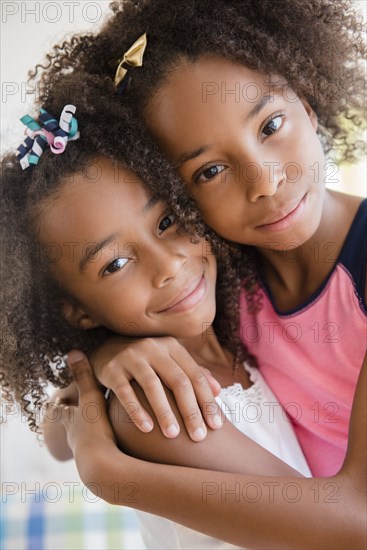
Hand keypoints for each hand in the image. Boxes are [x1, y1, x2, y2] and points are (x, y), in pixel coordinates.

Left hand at [59, 351, 116, 463]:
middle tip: (79, 413)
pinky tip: (121, 443)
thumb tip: (73, 351)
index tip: (57, 399)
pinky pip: (106, 450)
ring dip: (94, 434)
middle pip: (71, 428)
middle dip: (75, 420)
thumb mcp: (90, 397)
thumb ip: (84, 376)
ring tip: (104, 428)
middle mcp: (76, 438)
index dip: (59, 404)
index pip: (60, 411)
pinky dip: (110, 444)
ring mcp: (88, 452)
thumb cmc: (94, 429)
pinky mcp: (105, 461)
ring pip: (87, 441)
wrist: (104, 465)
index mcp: (70, 421)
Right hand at [89, 336, 222, 440]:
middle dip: (191, 410)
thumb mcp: (169, 361)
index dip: (207, 401)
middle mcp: (153, 348)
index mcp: (172, 347)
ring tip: (173, 436)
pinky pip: (125, 392)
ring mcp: (131, 357)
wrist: (105, 349)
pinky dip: (136, 410)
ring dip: (165, 412)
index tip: (217, 426)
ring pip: (152, 386)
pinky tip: (146, 429)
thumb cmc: (146, 361)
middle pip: (178, 381)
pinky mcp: (111, 369)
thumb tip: (218, 390)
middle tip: (199, 437)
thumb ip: (192, 372)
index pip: (195, 375)